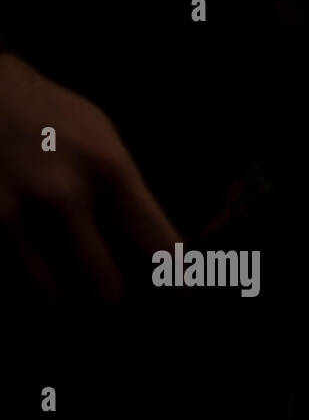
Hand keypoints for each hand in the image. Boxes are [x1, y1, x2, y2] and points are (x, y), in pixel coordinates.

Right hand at [0, 52, 179, 300]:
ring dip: (70, 302)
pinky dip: (36, 285)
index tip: (179, 291)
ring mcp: (17, 213)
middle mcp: (64, 196)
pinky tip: (46, 274)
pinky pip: (20, 277)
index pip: (159, 246)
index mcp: (109, 171)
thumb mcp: (105, 141)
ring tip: (79, 296)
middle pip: (108, 286)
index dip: (175, 279)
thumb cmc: (53, 117)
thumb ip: (129, 195)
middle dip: (116, 301)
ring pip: (56, 296)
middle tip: (119, 301)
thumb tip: (163, 254)